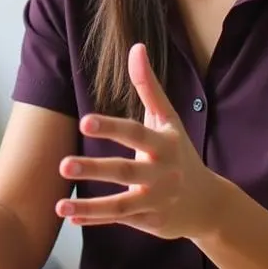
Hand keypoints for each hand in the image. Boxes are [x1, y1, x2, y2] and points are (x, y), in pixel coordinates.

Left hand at [55, 43, 222, 240]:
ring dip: (89, 205)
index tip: (84, 121)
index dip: (110, 127)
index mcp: (163, 145)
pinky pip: (119, 219)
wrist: (208, 203)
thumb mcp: (168, 119)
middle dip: (94, 169)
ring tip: (59, 204)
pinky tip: (68, 215)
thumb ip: (148, 86)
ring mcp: (155, 201)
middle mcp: (160, 174)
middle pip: (124, 171)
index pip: (134, 133)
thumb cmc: (180, 153)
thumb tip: (136, 47)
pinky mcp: (149, 221)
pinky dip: (94, 218)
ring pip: (120, 205)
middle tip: (63, 165)